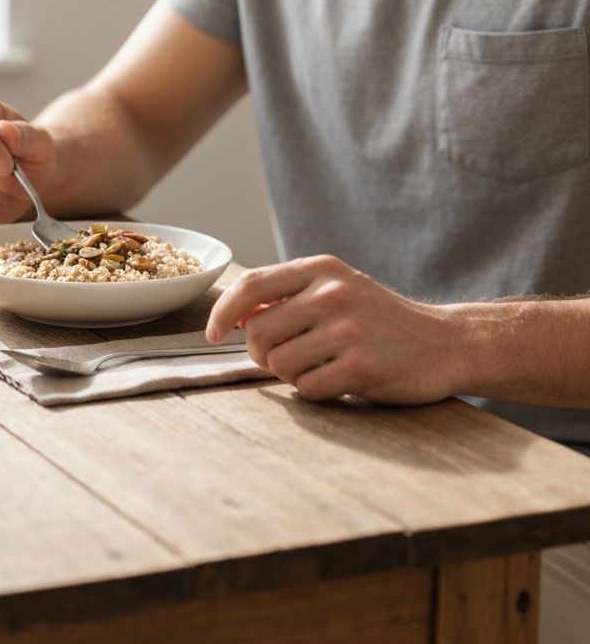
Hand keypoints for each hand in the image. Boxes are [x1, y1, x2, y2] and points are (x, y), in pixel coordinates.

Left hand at [205, 255, 460, 404]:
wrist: (446, 342)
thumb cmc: (380, 319)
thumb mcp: (337, 290)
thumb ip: (289, 297)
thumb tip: (235, 317)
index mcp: (321, 269)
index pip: (251, 285)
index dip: (223, 312)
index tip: (213, 333)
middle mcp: (332, 294)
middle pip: (258, 332)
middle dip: (262, 353)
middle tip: (289, 357)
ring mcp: (347, 330)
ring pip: (278, 363)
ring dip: (290, 374)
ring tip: (319, 366)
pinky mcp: (361, 366)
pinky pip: (306, 388)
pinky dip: (313, 390)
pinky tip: (337, 379)